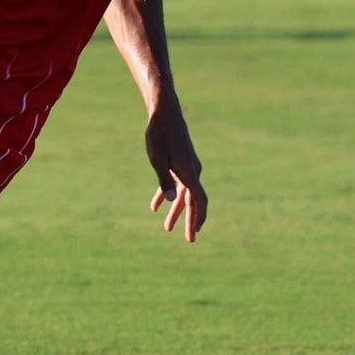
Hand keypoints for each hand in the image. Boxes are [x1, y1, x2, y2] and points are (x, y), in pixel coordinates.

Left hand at [144, 106, 205, 242]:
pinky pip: (176, 184)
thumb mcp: (157, 160)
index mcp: (189, 173)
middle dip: (191, 221)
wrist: (164, 115)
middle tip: (189, 240)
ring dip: (177, 211)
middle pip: (193, 201)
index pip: (198, 200)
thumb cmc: (159, 136)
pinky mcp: (179, 163)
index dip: (198, 217)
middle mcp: (192, 172)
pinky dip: (167, 195)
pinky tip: (155, 207)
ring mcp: (186, 167)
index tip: (195, 232)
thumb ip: (165, 181)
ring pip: (184, 194)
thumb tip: (172, 201)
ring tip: (167, 228)